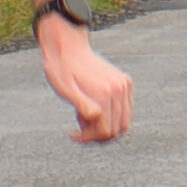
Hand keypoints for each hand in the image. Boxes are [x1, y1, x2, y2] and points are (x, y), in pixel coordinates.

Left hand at [37, 21, 132, 144]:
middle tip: (78, 123)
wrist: (67, 48)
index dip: (89, 138)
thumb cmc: (61, 70)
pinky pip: (124, 111)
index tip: (73, 133)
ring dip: (105, 125)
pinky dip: (111, 116)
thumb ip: (81, 105)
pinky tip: (94, 106)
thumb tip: (96, 117)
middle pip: (116, 130)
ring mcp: (124, 85)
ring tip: (85, 114)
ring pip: (123, 122)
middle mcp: (119, 89)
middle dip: (96, 133)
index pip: (105, 132)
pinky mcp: (125, 82)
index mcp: (105, 93)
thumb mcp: (65, 90)